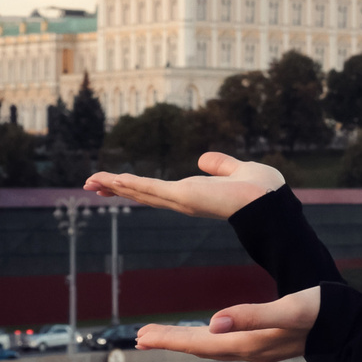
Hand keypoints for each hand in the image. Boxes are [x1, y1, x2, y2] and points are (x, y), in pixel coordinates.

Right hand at [83, 152, 285, 219]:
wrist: (270, 202)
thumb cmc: (263, 191)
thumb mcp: (238, 170)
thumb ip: (221, 165)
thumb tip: (203, 159)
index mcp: (195, 195)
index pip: (158, 191)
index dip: (135, 187)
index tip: (116, 183)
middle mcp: (184, 201)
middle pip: (141, 194)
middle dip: (116, 189)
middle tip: (90, 185)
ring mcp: (182, 201)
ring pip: (140, 191)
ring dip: (114, 185)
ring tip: (90, 182)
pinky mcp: (183, 197)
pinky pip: (150, 188)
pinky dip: (130, 184)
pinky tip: (111, 180)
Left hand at [135, 289, 318, 361]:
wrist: (352, 327)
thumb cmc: (322, 312)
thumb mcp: (288, 309)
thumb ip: (252, 314)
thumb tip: (213, 321)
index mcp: (249, 343)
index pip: (200, 343)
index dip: (170, 339)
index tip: (141, 335)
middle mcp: (249, 351)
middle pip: (200, 348)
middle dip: (170, 342)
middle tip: (138, 336)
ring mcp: (258, 350)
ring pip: (212, 348)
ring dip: (186, 341)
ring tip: (161, 336)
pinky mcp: (266, 344)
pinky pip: (226, 345)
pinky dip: (207, 339)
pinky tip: (205, 333)